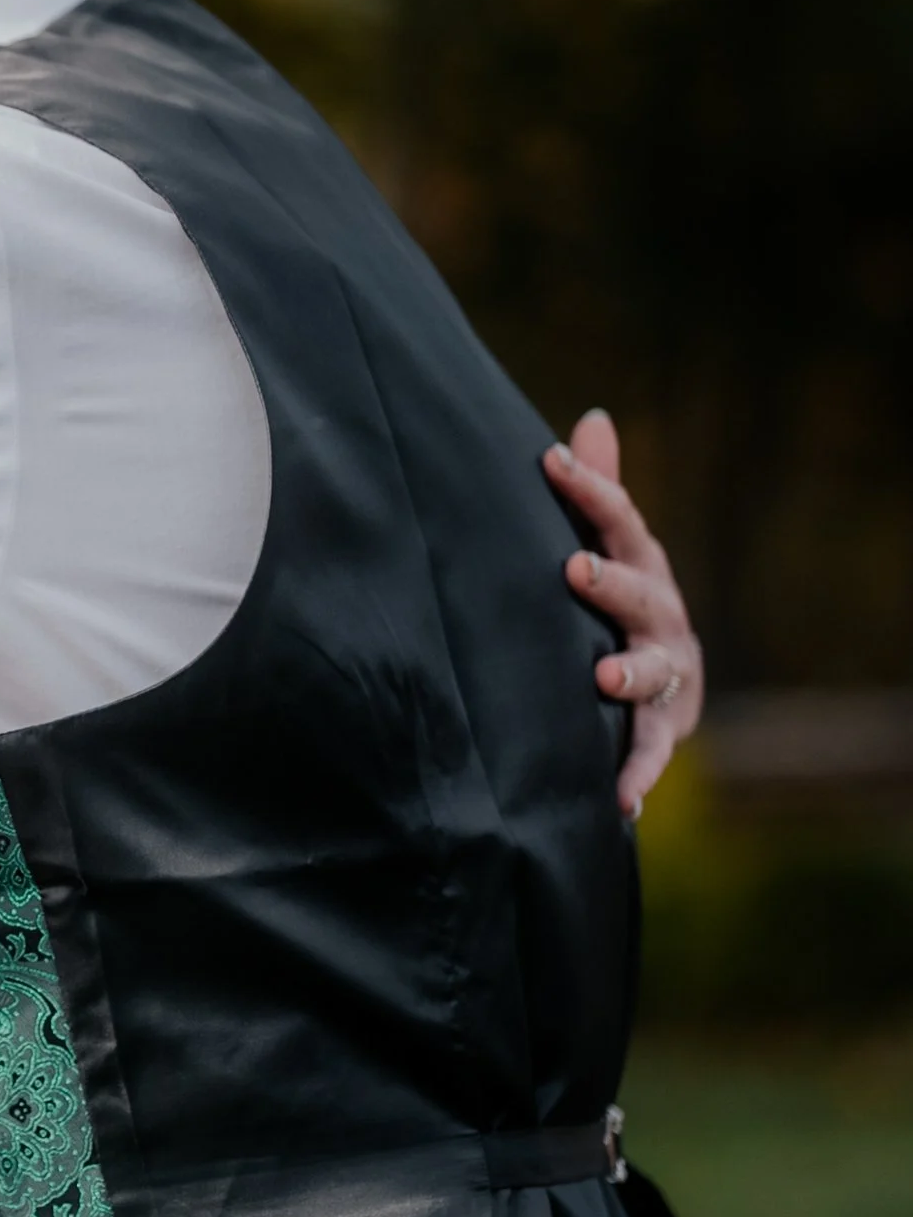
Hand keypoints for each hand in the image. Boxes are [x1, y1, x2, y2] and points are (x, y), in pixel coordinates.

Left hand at [543, 409, 702, 817]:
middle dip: (611, 581)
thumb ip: (600, 491)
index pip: (618, 519)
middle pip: (640, 593)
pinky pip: (651, 752)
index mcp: (641, 567)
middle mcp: (660, 615)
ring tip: (604, 678)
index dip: (589, 488)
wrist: (666, 686)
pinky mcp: (663, 729)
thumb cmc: (620, 604)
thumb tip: (591, 419)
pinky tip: (621, 797)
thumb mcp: (612, 548)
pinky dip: (638, 773)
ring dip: (629, 674)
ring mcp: (666, 673)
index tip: (551, 459)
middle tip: (576, 569)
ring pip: (652, 672)